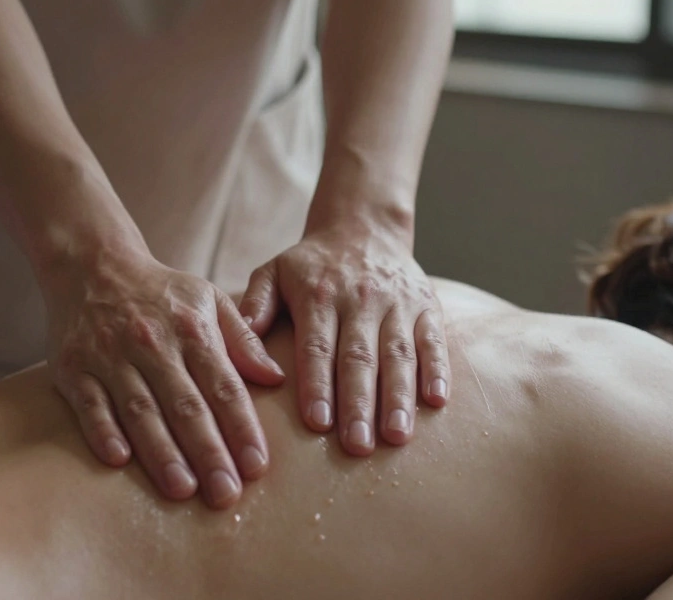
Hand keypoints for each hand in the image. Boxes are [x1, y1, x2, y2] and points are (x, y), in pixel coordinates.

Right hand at [44, 250, 285, 507]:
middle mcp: (152, 342)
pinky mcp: (72, 366)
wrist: (92, 264)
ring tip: (182, 489)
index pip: (223, 386)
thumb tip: (277, 379)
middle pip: (185, 405)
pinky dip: (102, 430)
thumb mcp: (208, 300)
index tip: (257, 466)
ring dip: (161, 451)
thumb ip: (243, 340)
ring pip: (140, 409)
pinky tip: (119, 460)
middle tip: (226, 493)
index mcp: (191, 329)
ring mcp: (109, 355)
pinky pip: (89, 403)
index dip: (242, 427)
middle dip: (208, 452)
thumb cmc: (160, 292)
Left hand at [238, 220, 448, 454]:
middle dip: (358, 404)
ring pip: (399, 354)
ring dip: (398, 397)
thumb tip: (235, 344)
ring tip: (396, 436)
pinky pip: (434, 340)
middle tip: (357, 446)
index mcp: (318, 295)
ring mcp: (397, 303)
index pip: (317, 346)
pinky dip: (437, 370)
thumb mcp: (274, 272)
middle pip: (359, 357)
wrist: (363, 228)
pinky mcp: (426, 306)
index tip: (318, 423)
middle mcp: (360, 299)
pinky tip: (435, 402)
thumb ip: (255, 305)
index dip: (318, 385)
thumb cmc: (311, 265)